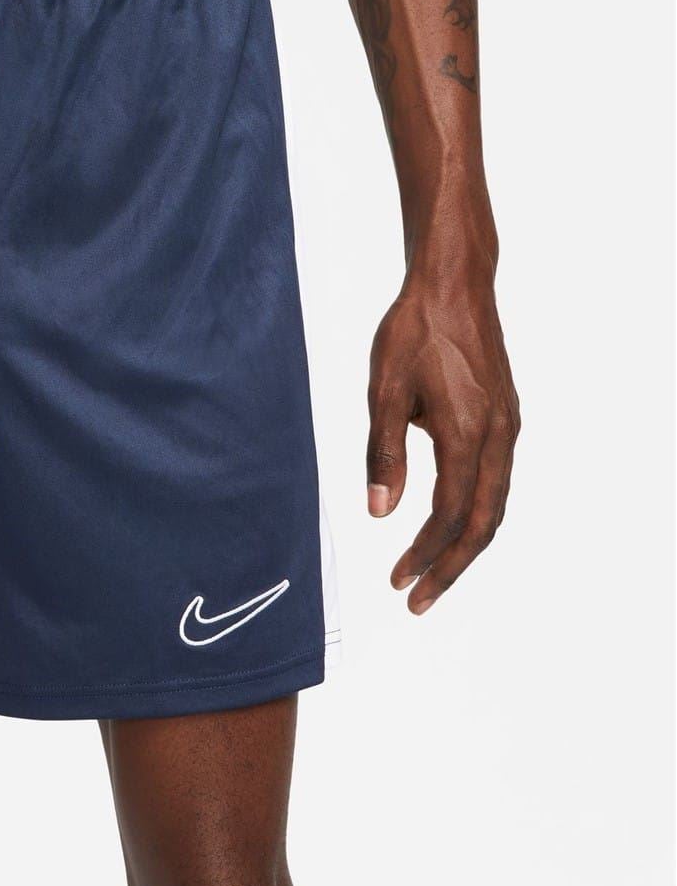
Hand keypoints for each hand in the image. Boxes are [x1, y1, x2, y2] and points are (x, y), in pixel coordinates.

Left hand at [365, 275, 519, 612]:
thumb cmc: (414, 331)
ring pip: (495, 505)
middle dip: (451, 566)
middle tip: (418, 600)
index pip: (450, 515)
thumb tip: (379, 512)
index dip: (425, 554)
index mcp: (466, 433)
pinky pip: (497, 481)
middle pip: (483, 524)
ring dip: (465, 544)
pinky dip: (476, 513)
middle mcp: (497, 437)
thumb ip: (382, 454)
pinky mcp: (505, 418)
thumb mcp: (384, 391)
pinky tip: (451, 523)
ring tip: (433, 572)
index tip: (399, 581)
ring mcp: (507, 428)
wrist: (454, 285)